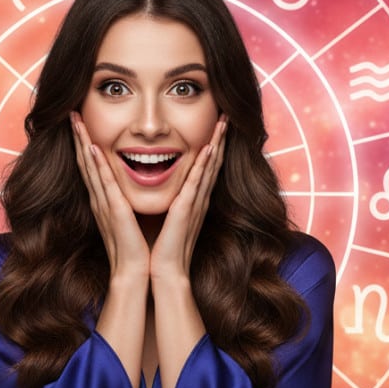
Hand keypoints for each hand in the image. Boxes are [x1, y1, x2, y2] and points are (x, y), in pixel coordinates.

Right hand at [71, 112, 149, 277]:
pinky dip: (98, 165)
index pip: (92, 166)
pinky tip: (94, 148)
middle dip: (78, 137)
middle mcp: (100, 199)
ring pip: (90, 167)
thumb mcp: (130, 217)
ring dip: (83, 143)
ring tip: (76, 121)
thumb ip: (127, 201)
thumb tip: (132, 187)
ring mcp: (104, 204)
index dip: (84, 144)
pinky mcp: (113, 211)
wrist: (135, 271)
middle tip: (71, 114)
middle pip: (85, 161)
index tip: (80, 124)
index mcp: (105, 200)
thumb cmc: (137, 247)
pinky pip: (104, 183)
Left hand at [150, 115, 227, 278]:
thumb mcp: (166, 217)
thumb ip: (168, 201)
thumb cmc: (161, 247)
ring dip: (217, 143)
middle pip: (213, 162)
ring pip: (209, 167)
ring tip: (224, 123)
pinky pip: (197, 182)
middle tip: (228, 115)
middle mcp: (198, 198)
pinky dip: (204, 164)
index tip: (217, 125)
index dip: (212, 145)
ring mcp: (195, 203)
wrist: (163, 272)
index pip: (205, 167)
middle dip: (220, 138)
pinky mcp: (188, 210)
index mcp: (192, 199)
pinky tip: (208, 148)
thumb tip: (161, 187)